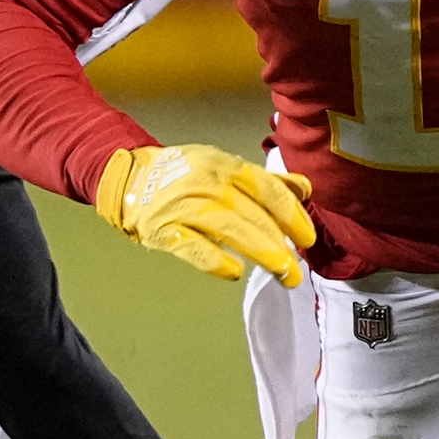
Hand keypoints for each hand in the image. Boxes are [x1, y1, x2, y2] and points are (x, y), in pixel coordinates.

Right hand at [95, 143, 316, 285]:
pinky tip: (234, 271)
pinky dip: (214, 259)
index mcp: (225, 166)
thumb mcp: (225, 168)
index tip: (308, 239)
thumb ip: (265, 181)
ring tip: (281, 272)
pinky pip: (192, 246)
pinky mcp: (164, 229)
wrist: (131, 178)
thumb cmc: (184, 175)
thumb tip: (305, 189)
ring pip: (229, 229)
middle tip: (297, 270)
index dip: (291, 215)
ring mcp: (184, 206)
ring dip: (260, 251)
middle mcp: (207, 183)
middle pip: (252, 213)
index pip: (267, 189)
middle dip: (280, 242)